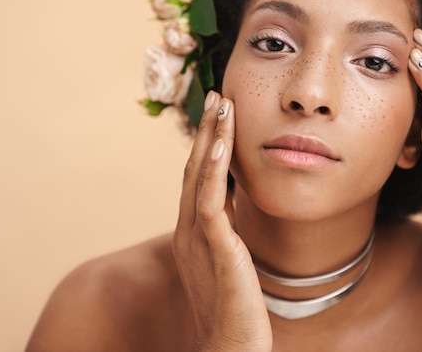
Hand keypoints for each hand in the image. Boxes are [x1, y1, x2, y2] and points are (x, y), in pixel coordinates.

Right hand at [173, 91, 271, 350]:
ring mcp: (198, 239)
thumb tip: (232, 204)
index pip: (196, 178)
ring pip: (199, 177)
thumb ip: (224, 231)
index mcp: (192, 233)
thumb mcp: (227, 259)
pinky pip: (211, 201)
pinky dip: (214, 169)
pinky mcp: (216, 250)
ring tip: (221, 105)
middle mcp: (189, 230)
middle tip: (216, 95)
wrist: (229, 348)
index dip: (206, 144)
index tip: (219, 114)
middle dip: (206, 131)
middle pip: (193, 168)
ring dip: (210, 139)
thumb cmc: (232, 309)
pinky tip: (222, 145)